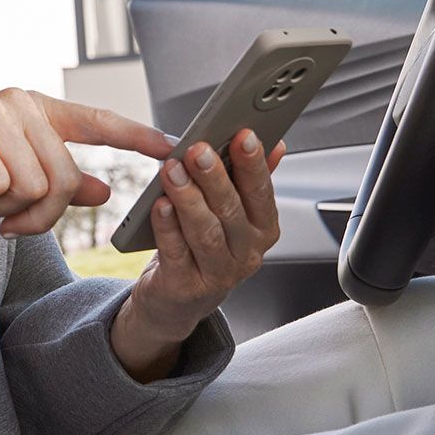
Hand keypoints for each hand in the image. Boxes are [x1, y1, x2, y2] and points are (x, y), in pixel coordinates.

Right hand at [0, 88, 174, 228]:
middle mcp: (21, 103)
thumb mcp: (16, 174)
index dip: (137, 135)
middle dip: (40, 215)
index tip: (173, 147)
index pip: (97, 121)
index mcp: (40, 110)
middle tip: (10, 223)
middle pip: (64, 178)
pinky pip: (1, 187)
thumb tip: (104, 192)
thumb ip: (61, 182)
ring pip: (34, 187)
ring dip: (8, 210)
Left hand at [110, 130, 284, 380]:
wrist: (176, 300)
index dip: (253, 164)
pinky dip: (167, 226)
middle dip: (214, 177)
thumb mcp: (233, 214)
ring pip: (205, 231)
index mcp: (262, 229)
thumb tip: (276, 143)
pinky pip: (176, 252)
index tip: (243, 134)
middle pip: (232, 211)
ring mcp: (218, 274)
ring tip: (172, 169)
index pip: (262, 193)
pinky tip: (159, 204)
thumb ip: (250, 179)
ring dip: (188, 198)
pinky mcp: (186, 286)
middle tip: (197, 149)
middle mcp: (246, 253)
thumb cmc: (204, 247)